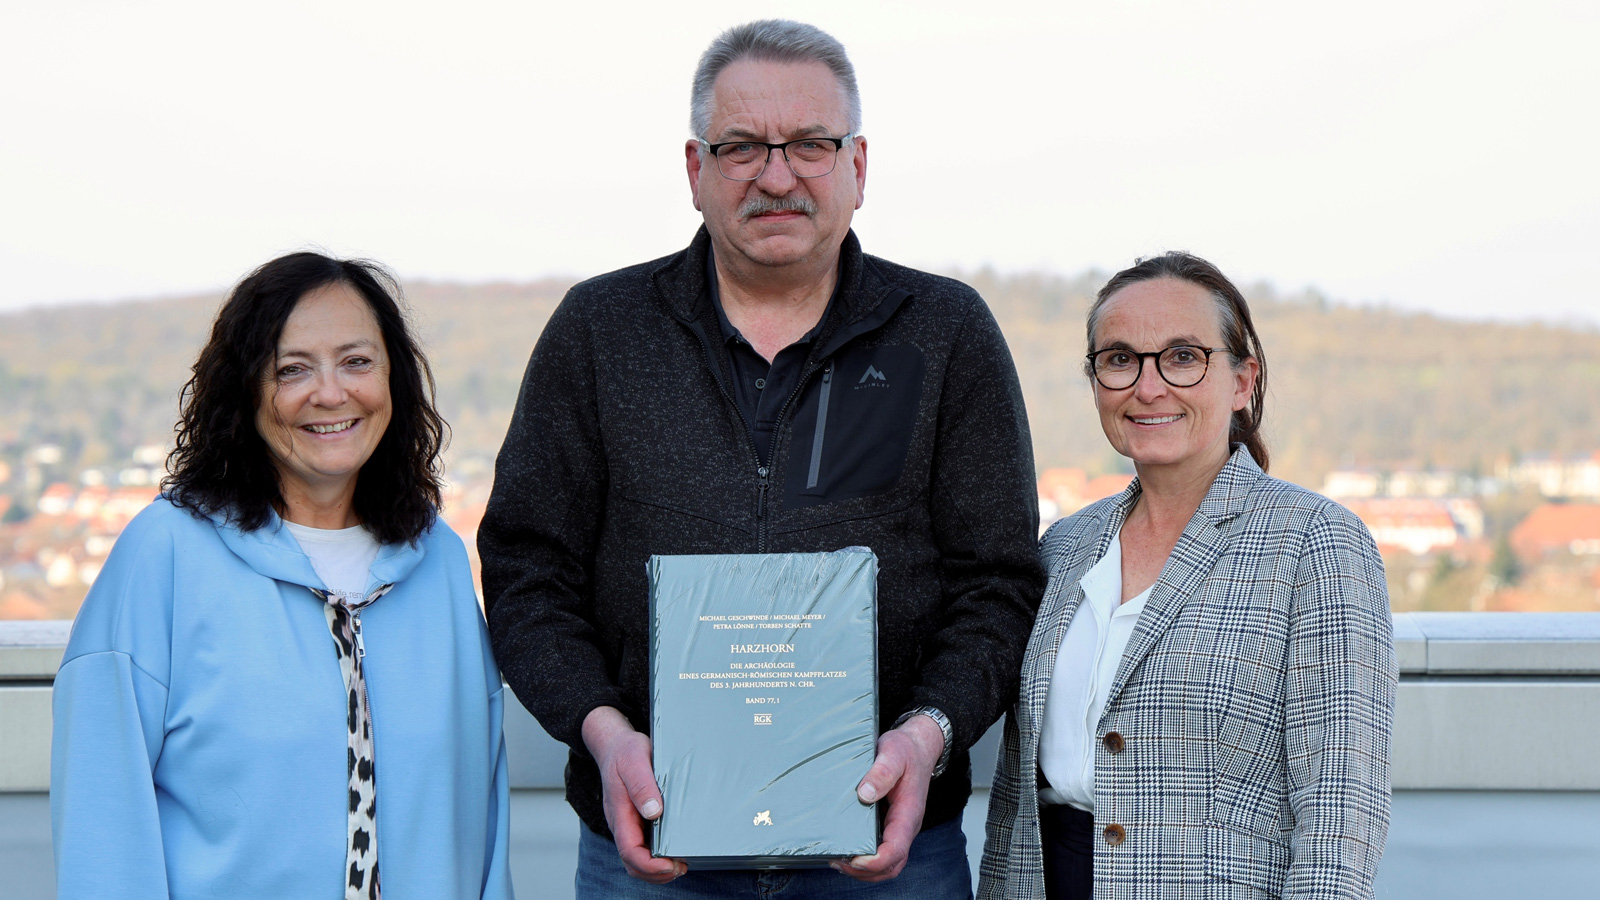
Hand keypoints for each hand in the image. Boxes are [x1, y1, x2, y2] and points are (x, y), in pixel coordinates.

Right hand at [581, 706, 685, 882]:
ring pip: (636, 859)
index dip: (650, 865)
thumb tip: (653, 811)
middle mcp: (621, 823)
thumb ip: (642, 786)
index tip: (671, 865)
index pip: (630, 851)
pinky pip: (641, 847)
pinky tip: (672, 852)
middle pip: (632, 863)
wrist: (614, 744)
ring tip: (679, 865)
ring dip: (656, 869)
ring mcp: (627, 823)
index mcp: (619, 813)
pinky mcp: (634, 820)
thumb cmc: (624, 752)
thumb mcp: (634, 761)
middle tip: (680, 867)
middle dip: (655, 873)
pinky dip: (655, 858)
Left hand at [832, 713, 944, 881]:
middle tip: (837, 861)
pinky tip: (846, 852)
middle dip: (865, 871)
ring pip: (887, 865)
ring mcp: (898, 829)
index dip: (875, 861)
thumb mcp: (893, 752)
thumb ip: (882, 772)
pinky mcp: (890, 826)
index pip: (896, 850)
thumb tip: (865, 794)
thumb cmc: (906, 751)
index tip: (854, 858)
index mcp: (908, 813)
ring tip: (837, 860)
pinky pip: (882, 854)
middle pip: (891, 866)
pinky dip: (865, 861)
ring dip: (863, 870)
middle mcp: (905, 827)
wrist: (917, 747)